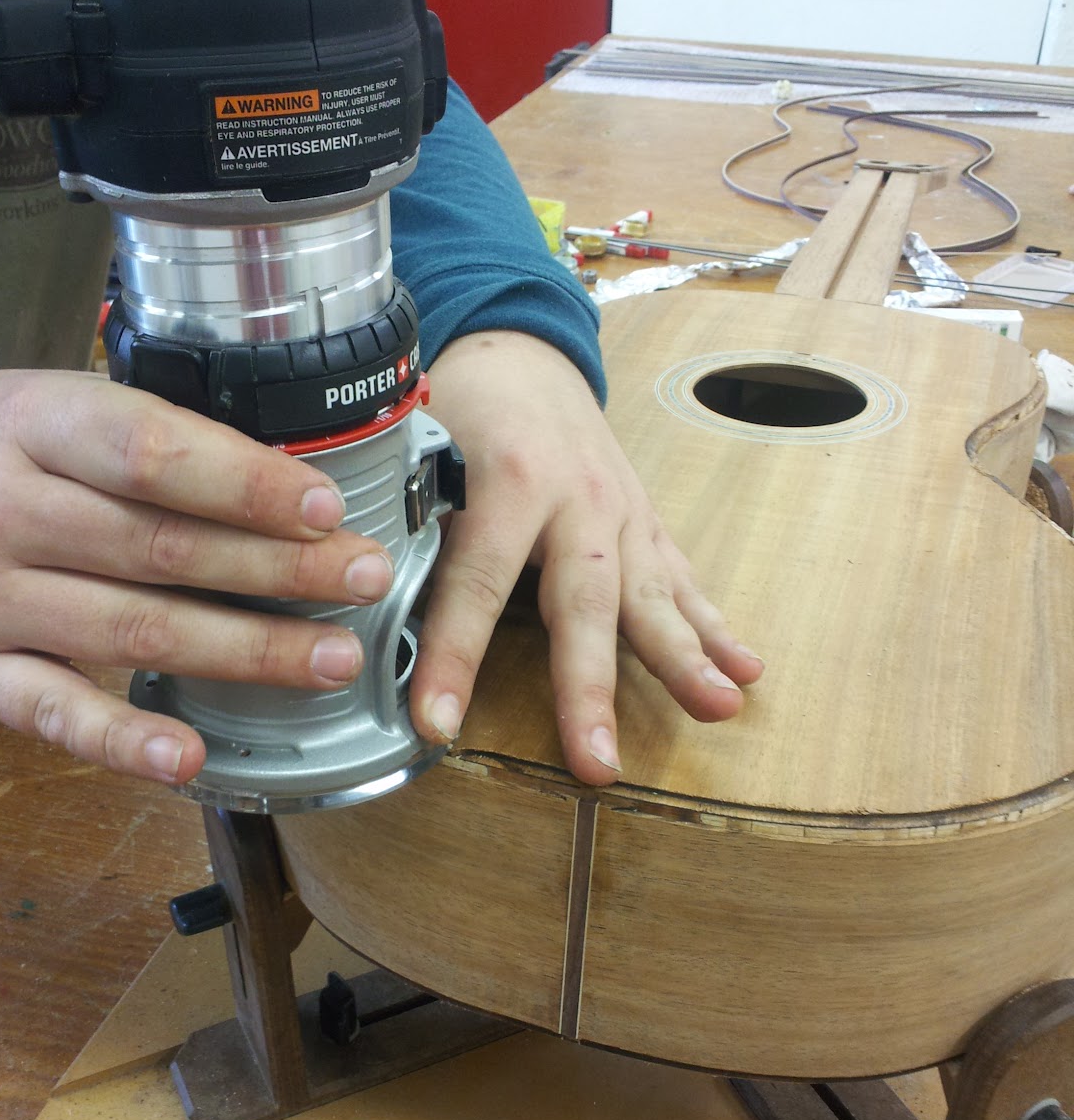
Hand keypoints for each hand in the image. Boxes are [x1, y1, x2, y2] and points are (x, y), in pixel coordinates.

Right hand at [0, 369, 394, 783]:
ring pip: (133, 633)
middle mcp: (2, 512)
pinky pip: (58, 715)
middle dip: (280, 571)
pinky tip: (193, 754)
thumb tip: (293, 493)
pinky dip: (127, 742)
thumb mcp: (61, 406)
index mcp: (33, 426)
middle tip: (364, 579)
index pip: (153, 454)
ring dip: (245, 651)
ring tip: (331, 659)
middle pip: (161, 550)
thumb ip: (158, 443)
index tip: (327, 507)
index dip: (247, 484)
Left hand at [410, 331, 763, 785]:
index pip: (476, 580)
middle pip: (585, 603)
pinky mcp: (647, 526)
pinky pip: (684, 583)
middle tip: (599, 762)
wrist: (524, 356)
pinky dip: (715, 629)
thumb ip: (411, 529)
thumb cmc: (463, 410)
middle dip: (591, 689)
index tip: (436, 723)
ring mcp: (622, 514)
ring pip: (654, 594)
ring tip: (719, 707)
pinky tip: (746, 672)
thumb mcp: (418, 454)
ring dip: (687, 658)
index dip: (454, 656)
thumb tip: (372, 615)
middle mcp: (576, 499)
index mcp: (507, 478)